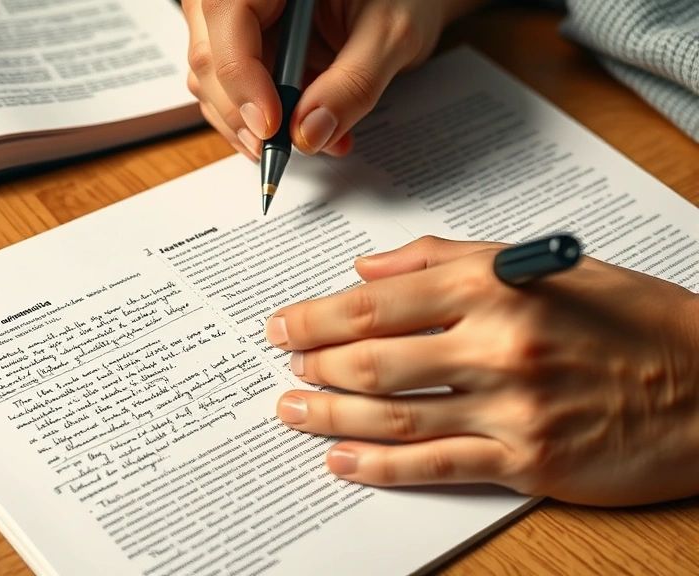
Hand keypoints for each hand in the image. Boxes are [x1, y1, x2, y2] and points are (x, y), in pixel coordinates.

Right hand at [181, 0, 490, 160]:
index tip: (272, 127)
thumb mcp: (391, 32)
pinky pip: (235, 89)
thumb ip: (353, 82)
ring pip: (214, 80)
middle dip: (244, 113)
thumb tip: (309, 134)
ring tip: (307, 141)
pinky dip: (264, 120)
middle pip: (210, 55)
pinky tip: (304, 130)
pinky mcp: (247, 47)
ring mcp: (239, 18)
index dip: (241, 78)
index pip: (227, 17)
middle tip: (280, 151)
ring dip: (253, 124)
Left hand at [264, 236, 698, 505]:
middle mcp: (497, 343)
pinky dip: (378, 467)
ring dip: (330, 417)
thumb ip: (446, 258)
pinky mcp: (526, 459)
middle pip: (373, 359)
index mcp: (495, 286)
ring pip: (392, 415)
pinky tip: (342, 463)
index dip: (317, 317)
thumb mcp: (542, 264)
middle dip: (314, 366)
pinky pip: (434, 464)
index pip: (377, 302)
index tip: (284, 326)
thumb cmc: (628, 318)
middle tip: (283, 369)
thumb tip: (368, 266)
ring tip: (292, 413)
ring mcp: (510, 407)